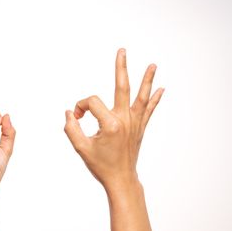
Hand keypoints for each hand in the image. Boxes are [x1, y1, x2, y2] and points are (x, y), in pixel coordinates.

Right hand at [64, 48, 163, 190]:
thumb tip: (70, 112)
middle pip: (122, 87)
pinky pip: (148, 110)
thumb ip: (71, 128)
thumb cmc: (101, 166)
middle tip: (122, 51)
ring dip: (147, 79)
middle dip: (121, 67)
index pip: (91, 102)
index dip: (80, 107)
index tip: (76, 117)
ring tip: (153, 65)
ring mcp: (135, 123)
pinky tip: (162, 89)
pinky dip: (155, 99)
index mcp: (110, 124)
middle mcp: (125, 120)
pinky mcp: (140, 129)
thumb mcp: (80, 148)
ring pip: (142, 96)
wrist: (121, 180)